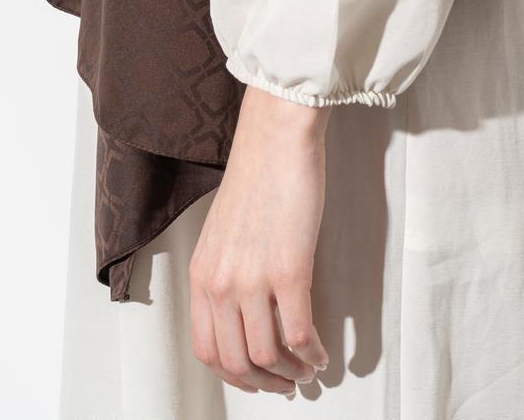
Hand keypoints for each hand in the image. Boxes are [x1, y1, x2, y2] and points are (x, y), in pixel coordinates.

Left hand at [189, 83, 331, 395]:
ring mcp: (253, 279)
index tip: (255, 378)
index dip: (233, 374)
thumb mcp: (224, 233)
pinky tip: (322, 353)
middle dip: (264, 382)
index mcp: (202, 274)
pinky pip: (299, 334)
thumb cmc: (257, 176)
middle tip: (287, 384)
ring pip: (267, 355)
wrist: (276, 137)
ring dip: (291, 373)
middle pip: (235, 362)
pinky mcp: (289, 270)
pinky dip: (312, 354)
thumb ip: (227, 272)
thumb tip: (246, 312)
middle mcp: (221, 283)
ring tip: (308, 370)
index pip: (206, 349)